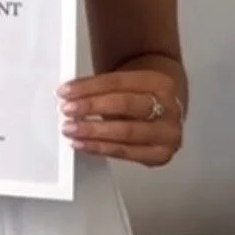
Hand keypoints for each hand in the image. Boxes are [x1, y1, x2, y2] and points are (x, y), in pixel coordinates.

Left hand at [58, 69, 183, 165]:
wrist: (163, 106)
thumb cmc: (139, 92)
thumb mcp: (126, 79)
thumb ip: (100, 85)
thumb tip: (68, 94)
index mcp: (159, 82)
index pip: (117, 82)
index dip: (88, 87)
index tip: (65, 91)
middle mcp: (169, 108)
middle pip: (124, 105)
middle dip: (91, 107)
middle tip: (67, 109)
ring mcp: (168, 134)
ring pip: (126, 132)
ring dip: (93, 132)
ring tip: (71, 129)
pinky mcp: (161, 155)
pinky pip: (127, 153)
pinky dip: (101, 148)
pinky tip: (84, 144)